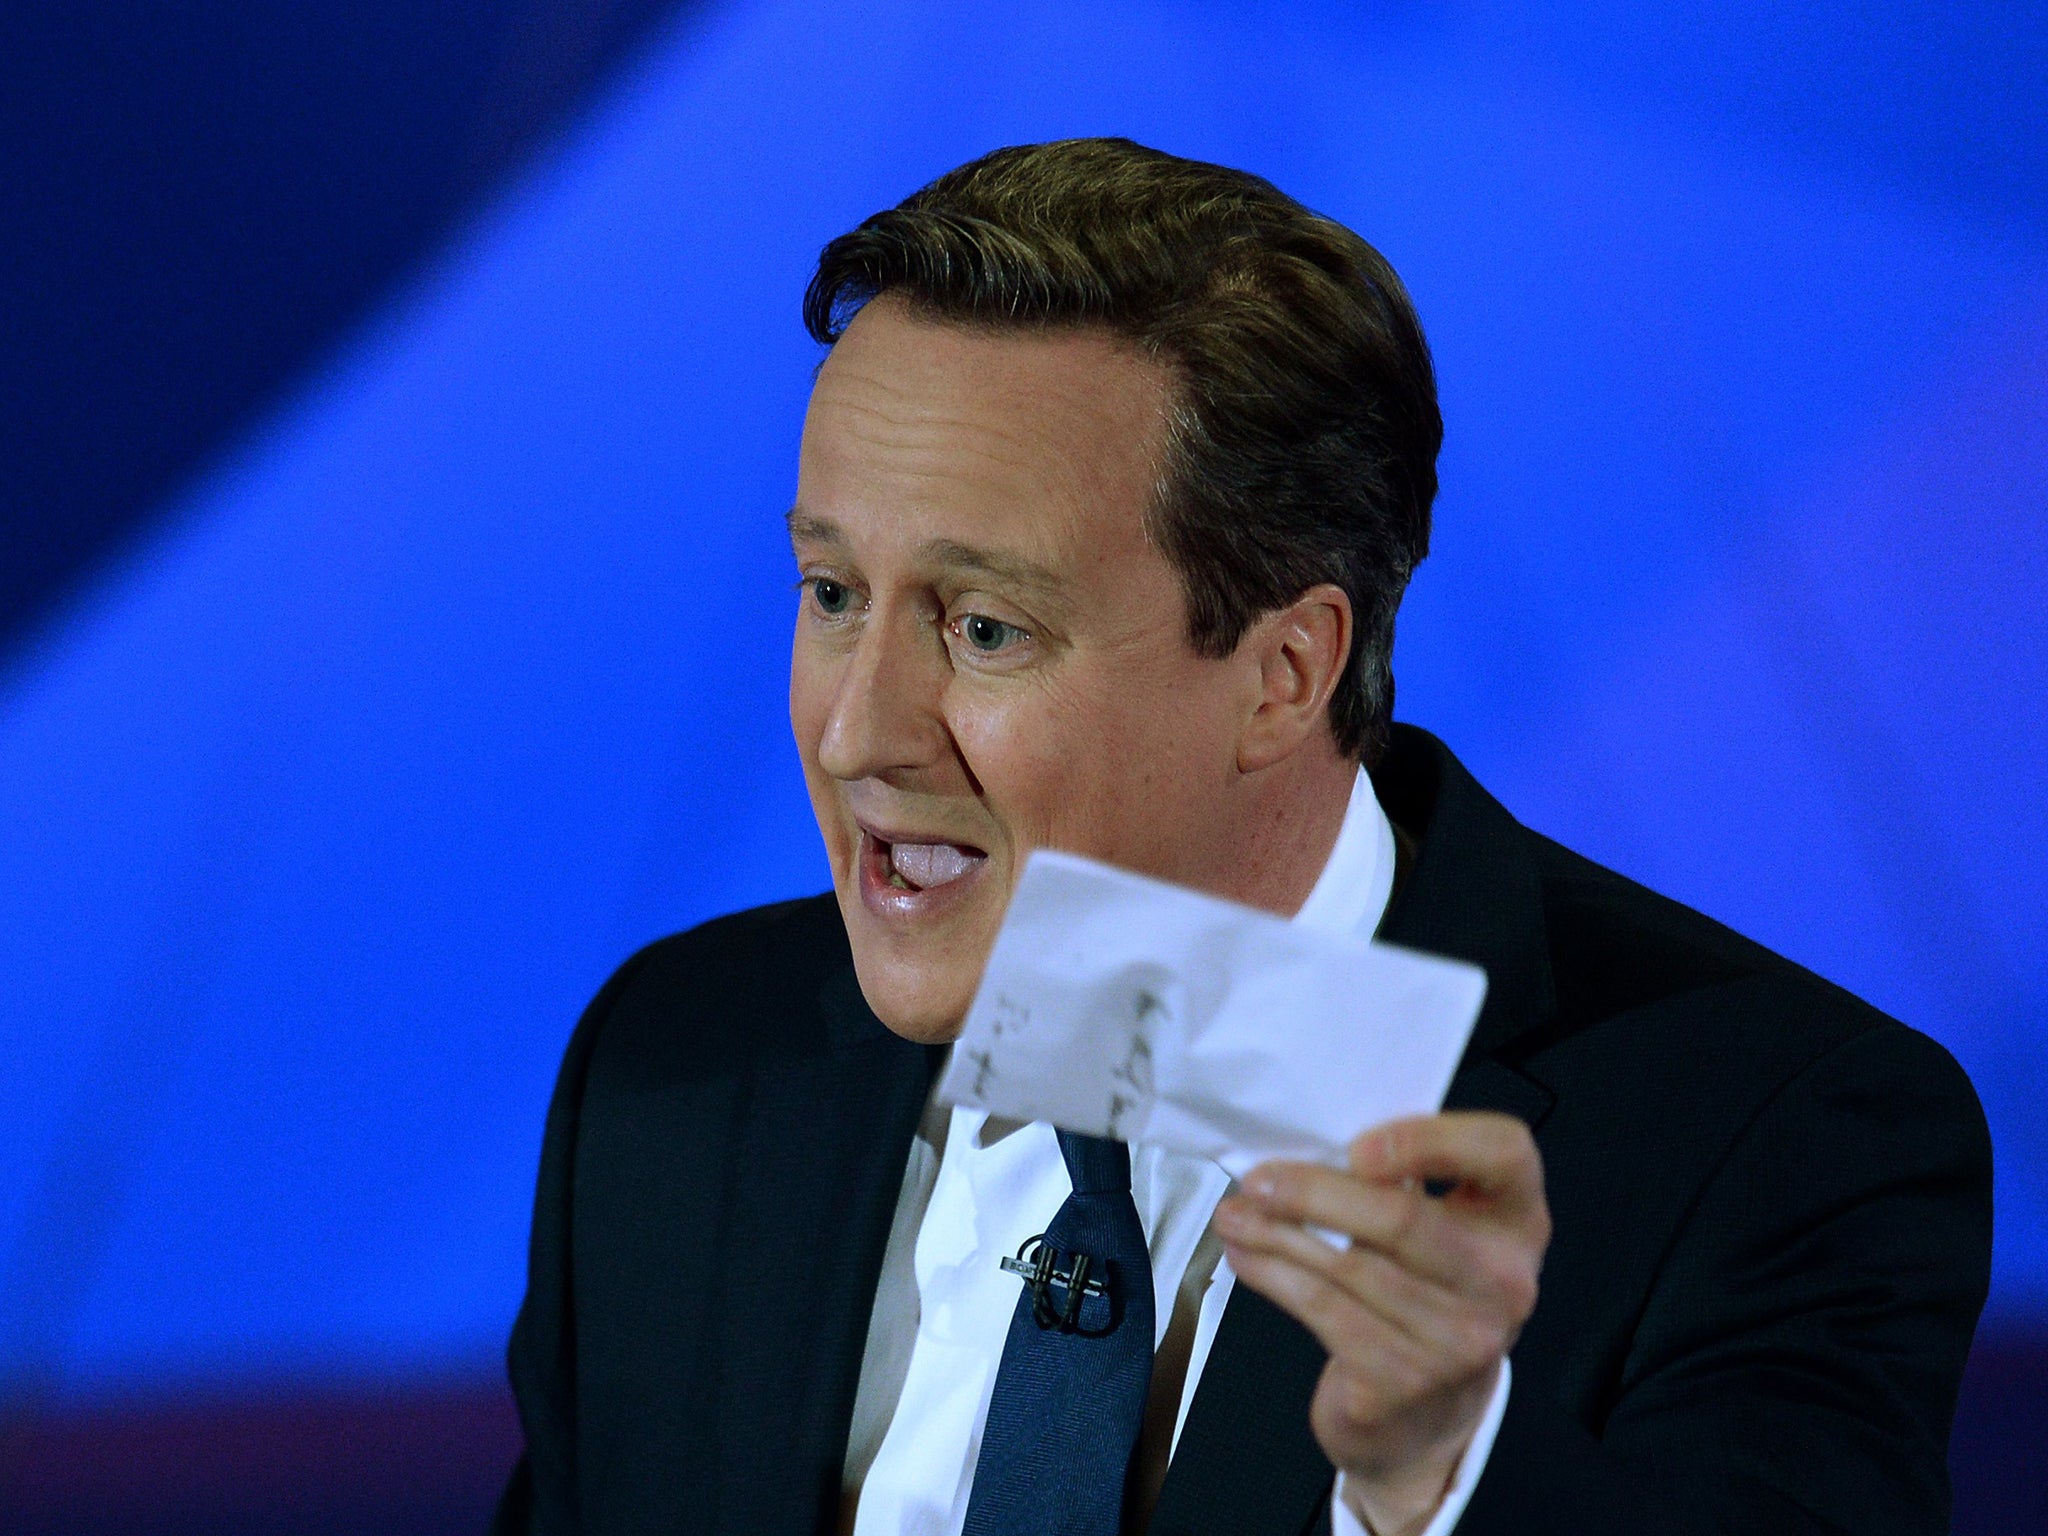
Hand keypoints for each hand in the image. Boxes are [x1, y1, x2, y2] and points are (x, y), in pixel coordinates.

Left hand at [1212, 1112, 1548, 1535]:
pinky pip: (1323, 1310)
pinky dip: (1273, 1276)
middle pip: (1403, 1219)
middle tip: (1256, 1179)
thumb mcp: (1442, 1229)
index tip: (1357, 1146)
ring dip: (1275, 1234)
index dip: (1430, 1139)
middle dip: (1314, 1193)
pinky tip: (1246, 1257)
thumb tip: (1305, 1148)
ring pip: (1348, 1267)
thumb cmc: (1424, 1288)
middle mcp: (1503, 1280)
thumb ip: (1403, 1182)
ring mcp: (1458, 1339)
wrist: (1429, 1412)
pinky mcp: (1406, 1380)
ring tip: (1233, 1214)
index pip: (1504, 1152)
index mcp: (1517, 1218)